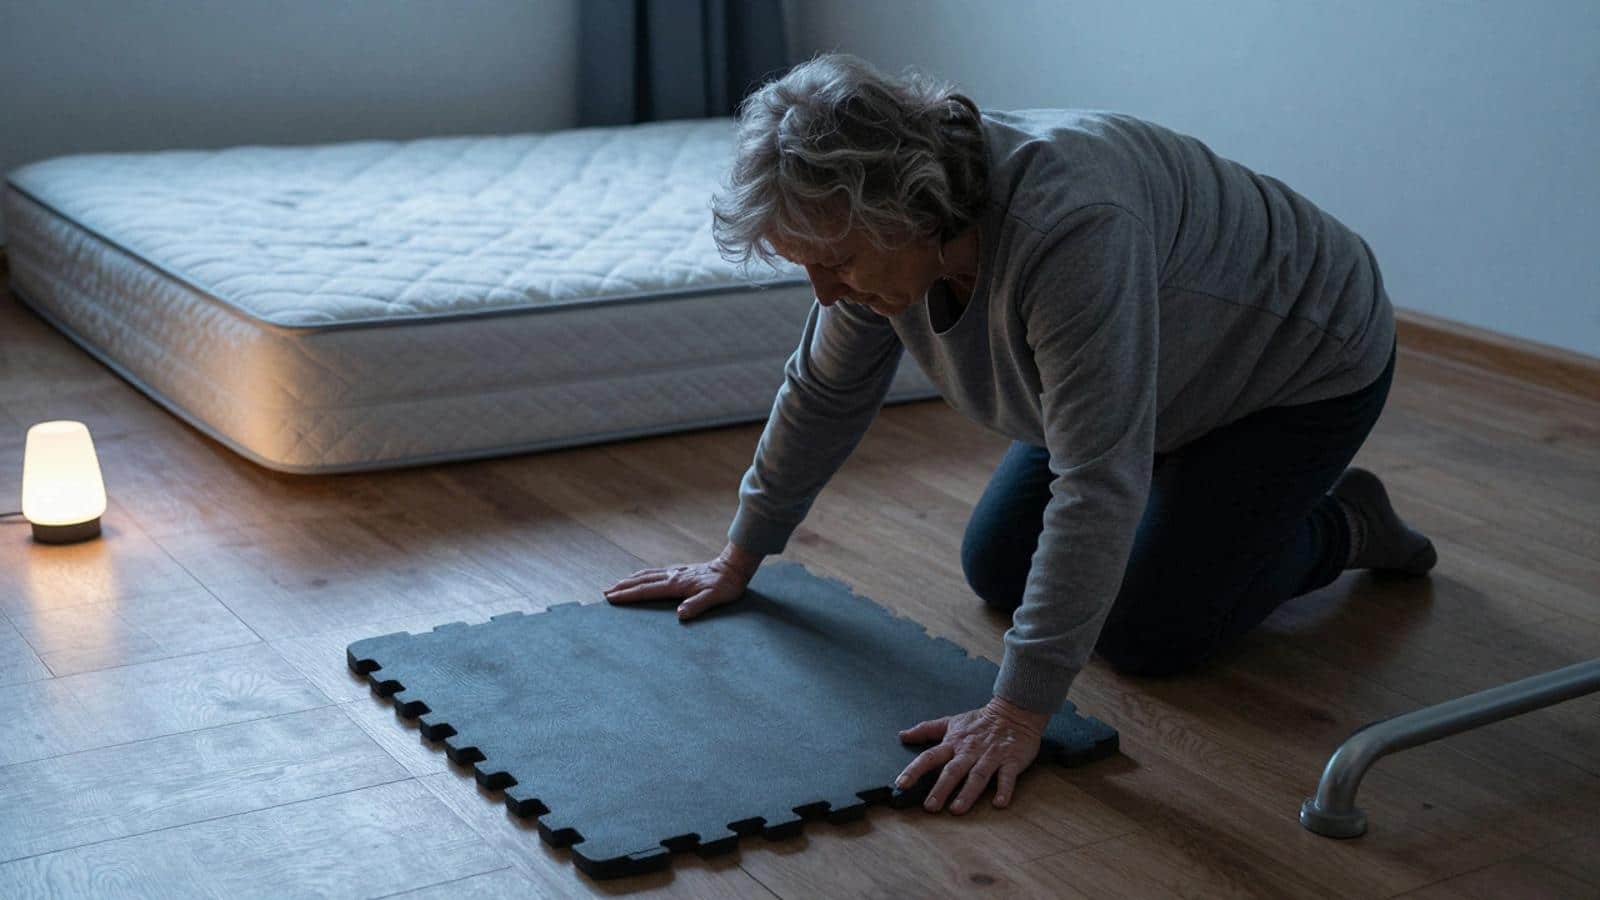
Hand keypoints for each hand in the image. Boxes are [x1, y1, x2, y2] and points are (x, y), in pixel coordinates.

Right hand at [603, 543, 763, 620]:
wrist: (734, 567)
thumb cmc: (726, 585)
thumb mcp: (715, 598)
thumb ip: (697, 605)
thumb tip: (680, 614)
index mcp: (677, 584)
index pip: (646, 590)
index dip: (628, 595)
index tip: (611, 597)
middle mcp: (672, 576)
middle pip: (641, 581)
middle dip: (622, 586)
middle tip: (605, 592)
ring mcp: (676, 572)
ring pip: (647, 575)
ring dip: (630, 580)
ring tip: (616, 585)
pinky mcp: (680, 571)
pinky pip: (655, 574)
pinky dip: (642, 576)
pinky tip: (642, 578)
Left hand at [895, 696, 1048, 813]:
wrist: (1014, 711)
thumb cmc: (980, 721)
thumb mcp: (951, 722)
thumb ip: (926, 729)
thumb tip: (902, 736)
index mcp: (954, 742)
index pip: (930, 756)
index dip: (915, 770)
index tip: (901, 784)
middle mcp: (970, 750)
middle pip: (953, 770)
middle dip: (941, 788)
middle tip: (930, 807)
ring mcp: (991, 756)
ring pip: (977, 775)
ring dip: (967, 793)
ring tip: (957, 810)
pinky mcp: (1011, 760)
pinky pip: (1007, 776)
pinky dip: (1004, 789)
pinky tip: (999, 803)